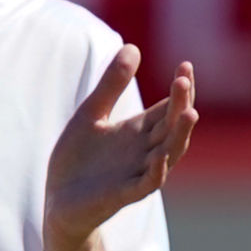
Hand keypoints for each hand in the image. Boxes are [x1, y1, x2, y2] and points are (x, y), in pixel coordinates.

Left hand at [44, 48, 195, 250]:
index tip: (185, 66)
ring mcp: (137, 173)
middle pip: (172, 126)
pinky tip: (160, 157)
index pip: (169, 108)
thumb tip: (133, 46)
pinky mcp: (123, 195)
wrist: (59, 204)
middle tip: (184, 80)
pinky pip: (146, 185)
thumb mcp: (90, 114)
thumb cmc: (78, 162)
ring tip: (190, 113)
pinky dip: (156, 172)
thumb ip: (111, 84)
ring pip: (169, 153)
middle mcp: (145, 151)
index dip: (180, 89)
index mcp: (139, 132)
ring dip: (180, 135)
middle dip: (181, 103)